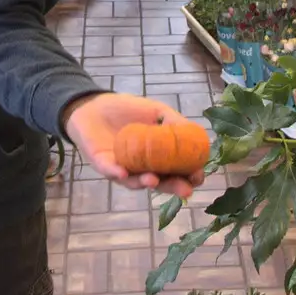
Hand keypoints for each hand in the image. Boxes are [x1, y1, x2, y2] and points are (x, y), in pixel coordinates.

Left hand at [63, 93, 206, 199]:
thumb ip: (174, 122)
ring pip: (134, 180)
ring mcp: (123, 168)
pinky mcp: (103, 163)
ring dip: (145, 182)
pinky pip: (110, 170)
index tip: (199, 175)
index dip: (189, 175)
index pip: (176, 170)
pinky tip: (123, 172)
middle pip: (160, 182)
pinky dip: (116, 172)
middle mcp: (142, 168)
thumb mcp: (156, 112)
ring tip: (154, 181)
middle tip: (186, 190)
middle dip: (173, 187)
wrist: (96, 104)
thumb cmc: (129, 111)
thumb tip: (195, 133)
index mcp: (157, 158)